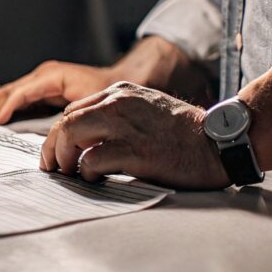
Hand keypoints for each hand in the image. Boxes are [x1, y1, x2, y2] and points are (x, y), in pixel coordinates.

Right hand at [0, 60, 117, 124]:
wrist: (118, 80)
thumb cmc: (106, 93)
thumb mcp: (87, 107)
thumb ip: (64, 120)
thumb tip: (45, 136)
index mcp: (52, 76)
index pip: (19, 93)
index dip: (5, 110)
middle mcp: (42, 75)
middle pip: (6, 91)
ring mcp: (38, 80)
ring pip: (6, 95)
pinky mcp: (39, 88)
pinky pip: (15, 99)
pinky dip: (6, 111)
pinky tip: (3, 126)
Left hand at [40, 82, 228, 189]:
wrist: (219, 143)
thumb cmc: (184, 134)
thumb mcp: (145, 111)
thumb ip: (116, 117)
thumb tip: (83, 141)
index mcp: (120, 92)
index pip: (73, 110)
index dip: (60, 134)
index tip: (58, 152)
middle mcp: (118, 103)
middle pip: (65, 122)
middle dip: (52, 147)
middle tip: (52, 167)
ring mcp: (124, 125)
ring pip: (69, 135)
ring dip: (63, 158)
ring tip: (70, 173)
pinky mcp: (133, 150)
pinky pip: (90, 161)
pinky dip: (86, 173)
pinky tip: (94, 179)